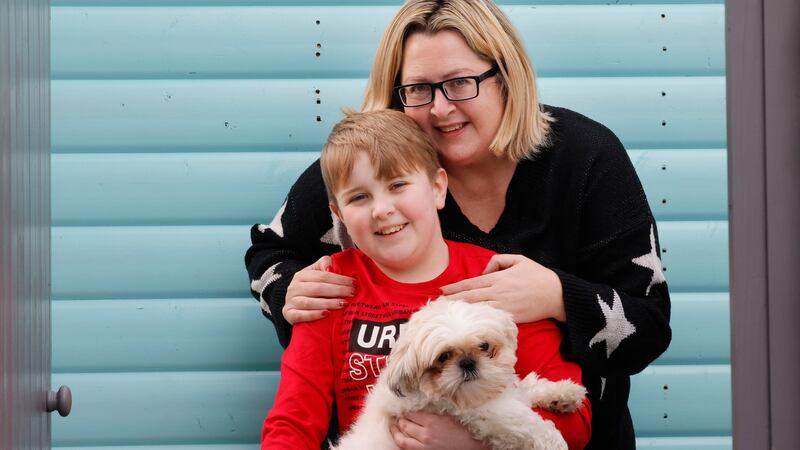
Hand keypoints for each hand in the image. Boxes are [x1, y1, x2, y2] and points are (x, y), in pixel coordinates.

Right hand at [282, 256, 353, 324]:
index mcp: (301, 275)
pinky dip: (314, 315)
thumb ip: (324, 264)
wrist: (293, 304)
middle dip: (337, 291)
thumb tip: (331, 267)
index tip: (353, 283)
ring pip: (310, 302)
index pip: (323, 276)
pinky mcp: (289, 314)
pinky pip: (302, 315)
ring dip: (328, 303)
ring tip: (343, 304)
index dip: (339, 279)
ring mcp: (291, 302)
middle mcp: (294, 288)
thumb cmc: (310, 288)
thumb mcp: (315, 273)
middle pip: (318, 288)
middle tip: (351, 293)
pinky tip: (326, 314)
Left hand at [390, 411, 486, 449]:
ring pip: (402, 439)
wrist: (471, 447)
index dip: (405, 410)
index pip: (411, 413)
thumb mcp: (448, 416)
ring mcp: (424, 447)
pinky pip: (407, 449)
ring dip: (396, 432)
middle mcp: (426, 434)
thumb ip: (433, 412)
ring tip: (394, 427)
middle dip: (400, 420)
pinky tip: (400, 438)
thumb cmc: (462, 431)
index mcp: (432, 421)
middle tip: (398, 416)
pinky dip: (402, 443)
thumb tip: (419, 407)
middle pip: (404, 424)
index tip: (403, 408)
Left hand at [440, 254, 565, 322]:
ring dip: (462, 312)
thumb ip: (499, 260)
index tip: (442, 290)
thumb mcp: (518, 259)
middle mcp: (498, 292)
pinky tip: (469, 323)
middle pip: (470, 297)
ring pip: (478, 309)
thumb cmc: (538, 275)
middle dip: (453, 300)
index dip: (455, 287)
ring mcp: (504, 306)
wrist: (556, 294)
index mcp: (498, 278)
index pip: (471, 283)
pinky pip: (491, 318)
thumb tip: (485, 269)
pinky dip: (478, 320)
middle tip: (438, 305)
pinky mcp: (510, 317)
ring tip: (448, 314)